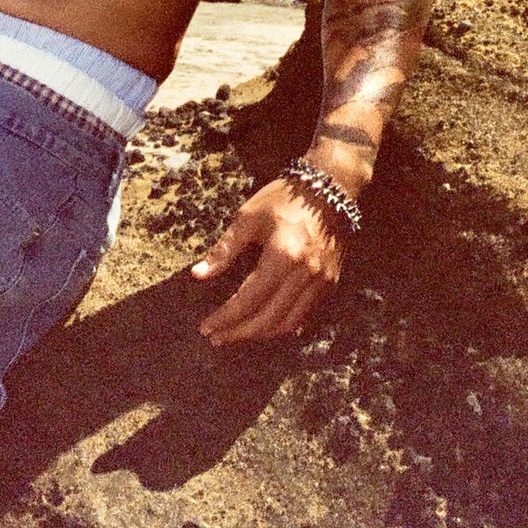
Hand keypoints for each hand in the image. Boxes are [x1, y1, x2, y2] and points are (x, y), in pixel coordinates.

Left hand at [192, 178, 344, 344]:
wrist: (329, 189)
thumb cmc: (283, 199)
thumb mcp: (247, 218)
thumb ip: (224, 250)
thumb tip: (197, 275)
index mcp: (282, 257)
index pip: (249, 300)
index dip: (226, 317)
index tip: (206, 326)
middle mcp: (305, 275)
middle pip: (269, 319)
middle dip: (240, 333)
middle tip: (216, 338)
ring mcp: (321, 282)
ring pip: (289, 323)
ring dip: (261, 334)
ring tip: (236, 335)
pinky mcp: (329, 282)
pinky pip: (304, 314)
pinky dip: (282, 325)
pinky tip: (264, 326)